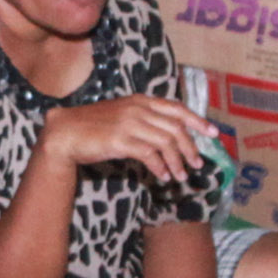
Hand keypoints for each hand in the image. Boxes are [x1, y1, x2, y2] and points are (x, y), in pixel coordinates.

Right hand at [48, 94, 217, 183]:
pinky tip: (162, 176)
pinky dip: (160, 167)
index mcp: (140, 100)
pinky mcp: (121, 141)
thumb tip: (167, 134)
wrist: (65, 132)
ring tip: (180, 176)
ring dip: (177, 162)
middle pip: (176, 128)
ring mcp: (130, 124)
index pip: (177, 108)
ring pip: (166, 143)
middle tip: (197, 164)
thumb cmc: (92, 126)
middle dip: (191, 148)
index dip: (197, 120)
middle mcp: (138, 109)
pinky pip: (150, 155)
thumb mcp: (121, 115)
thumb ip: (143, 119)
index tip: (212, 133)